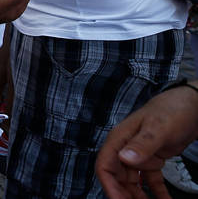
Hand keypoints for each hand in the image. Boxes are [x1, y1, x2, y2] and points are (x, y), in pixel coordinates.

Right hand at [96, 84, 197, 198]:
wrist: (191, 105)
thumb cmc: (172, 111)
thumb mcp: (158, 127)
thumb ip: (142, 144)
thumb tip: (123, 158)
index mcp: (120, 140)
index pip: (105, 166)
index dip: (109, 186)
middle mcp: (125, 149)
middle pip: (117, 178)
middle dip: (124, 196)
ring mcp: (139, 155)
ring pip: (133, 183)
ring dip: (139, 198)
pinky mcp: (152, 160)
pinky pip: (151, 181)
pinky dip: (157, 194)